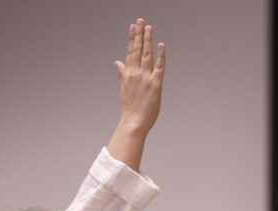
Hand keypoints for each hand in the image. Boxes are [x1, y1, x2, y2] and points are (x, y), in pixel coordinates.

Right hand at [114, 18, 164, 134]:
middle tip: (140, 21)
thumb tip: (117, 63)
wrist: (133, 122)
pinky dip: (160, 56)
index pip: (130, 52)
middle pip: (137, 50)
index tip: (132, 27)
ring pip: (147, 55)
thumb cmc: (130, 109)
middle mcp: (135, 73)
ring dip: (148, 40)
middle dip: (139, 34)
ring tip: (148, 27)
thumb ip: (122, 74)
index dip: (131, 38)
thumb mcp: (123, 89)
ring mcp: (145, 78)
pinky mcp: (156, 84)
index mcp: (128, 74)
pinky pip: (159, 67)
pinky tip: (161, 45)